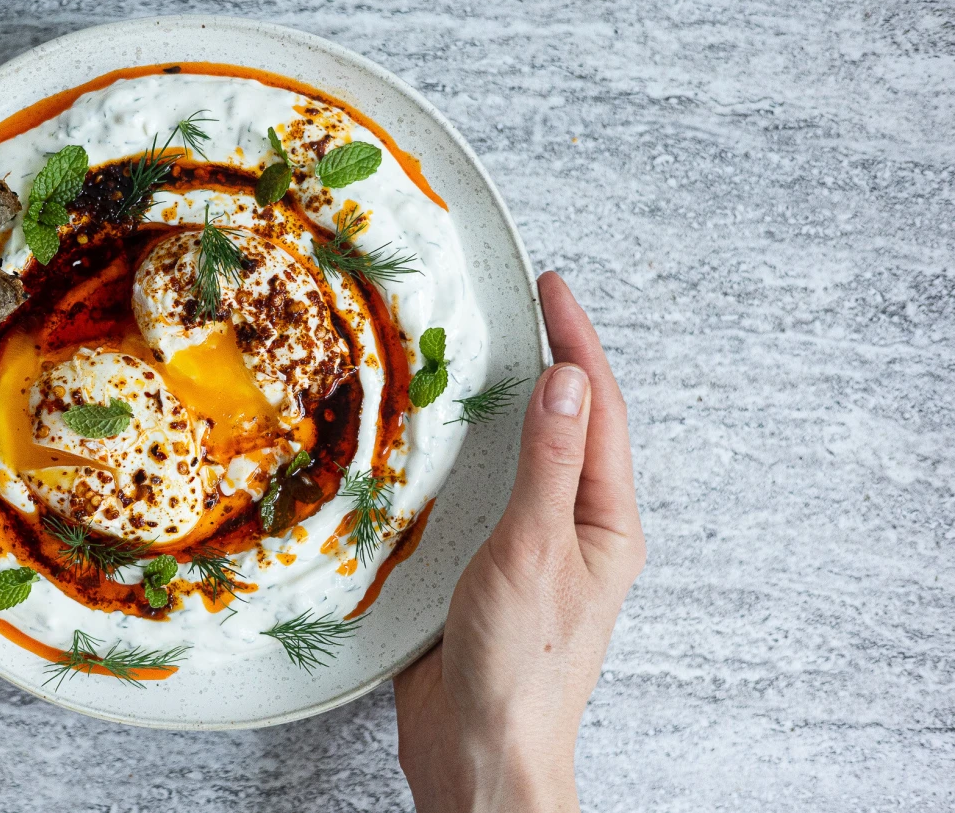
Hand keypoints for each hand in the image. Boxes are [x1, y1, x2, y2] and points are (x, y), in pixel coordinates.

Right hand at [394, 272, 644, 812]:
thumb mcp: (536, 551)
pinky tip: (434, 442)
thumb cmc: (522, 667)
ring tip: (480, 354)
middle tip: (521, 305)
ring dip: (505, 406)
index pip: (596, 411)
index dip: (576, 341)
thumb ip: (549, 467)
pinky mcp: (483, 570)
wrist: (478, 752)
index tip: (552, 287)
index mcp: (604, 523)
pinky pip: (479, 496)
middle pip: (566, 427)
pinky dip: (462, 457)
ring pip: (520, 459)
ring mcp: (528, 549)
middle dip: (549, 362)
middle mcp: (573, 530)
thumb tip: (567, 382)